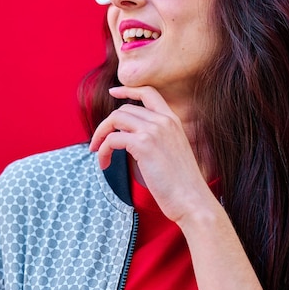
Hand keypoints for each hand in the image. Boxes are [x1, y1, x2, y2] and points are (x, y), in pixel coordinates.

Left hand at [89, 86, 215, 222]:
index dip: (128, 90)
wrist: (192, 199)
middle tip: (98, 143)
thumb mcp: (172, 152)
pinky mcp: (143, 145)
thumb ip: (155, 139)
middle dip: (106, 125)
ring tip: (97, 153)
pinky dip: (102, 151)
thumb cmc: (182, 184)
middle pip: (124, 109)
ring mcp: (153, 131)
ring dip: (100, 136)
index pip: (148, 92)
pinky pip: (112, 140)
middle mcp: (163, 121)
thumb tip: (128, 138)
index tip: (113, 92)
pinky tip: (104, 164)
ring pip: (115, 120)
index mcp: (173, 120)